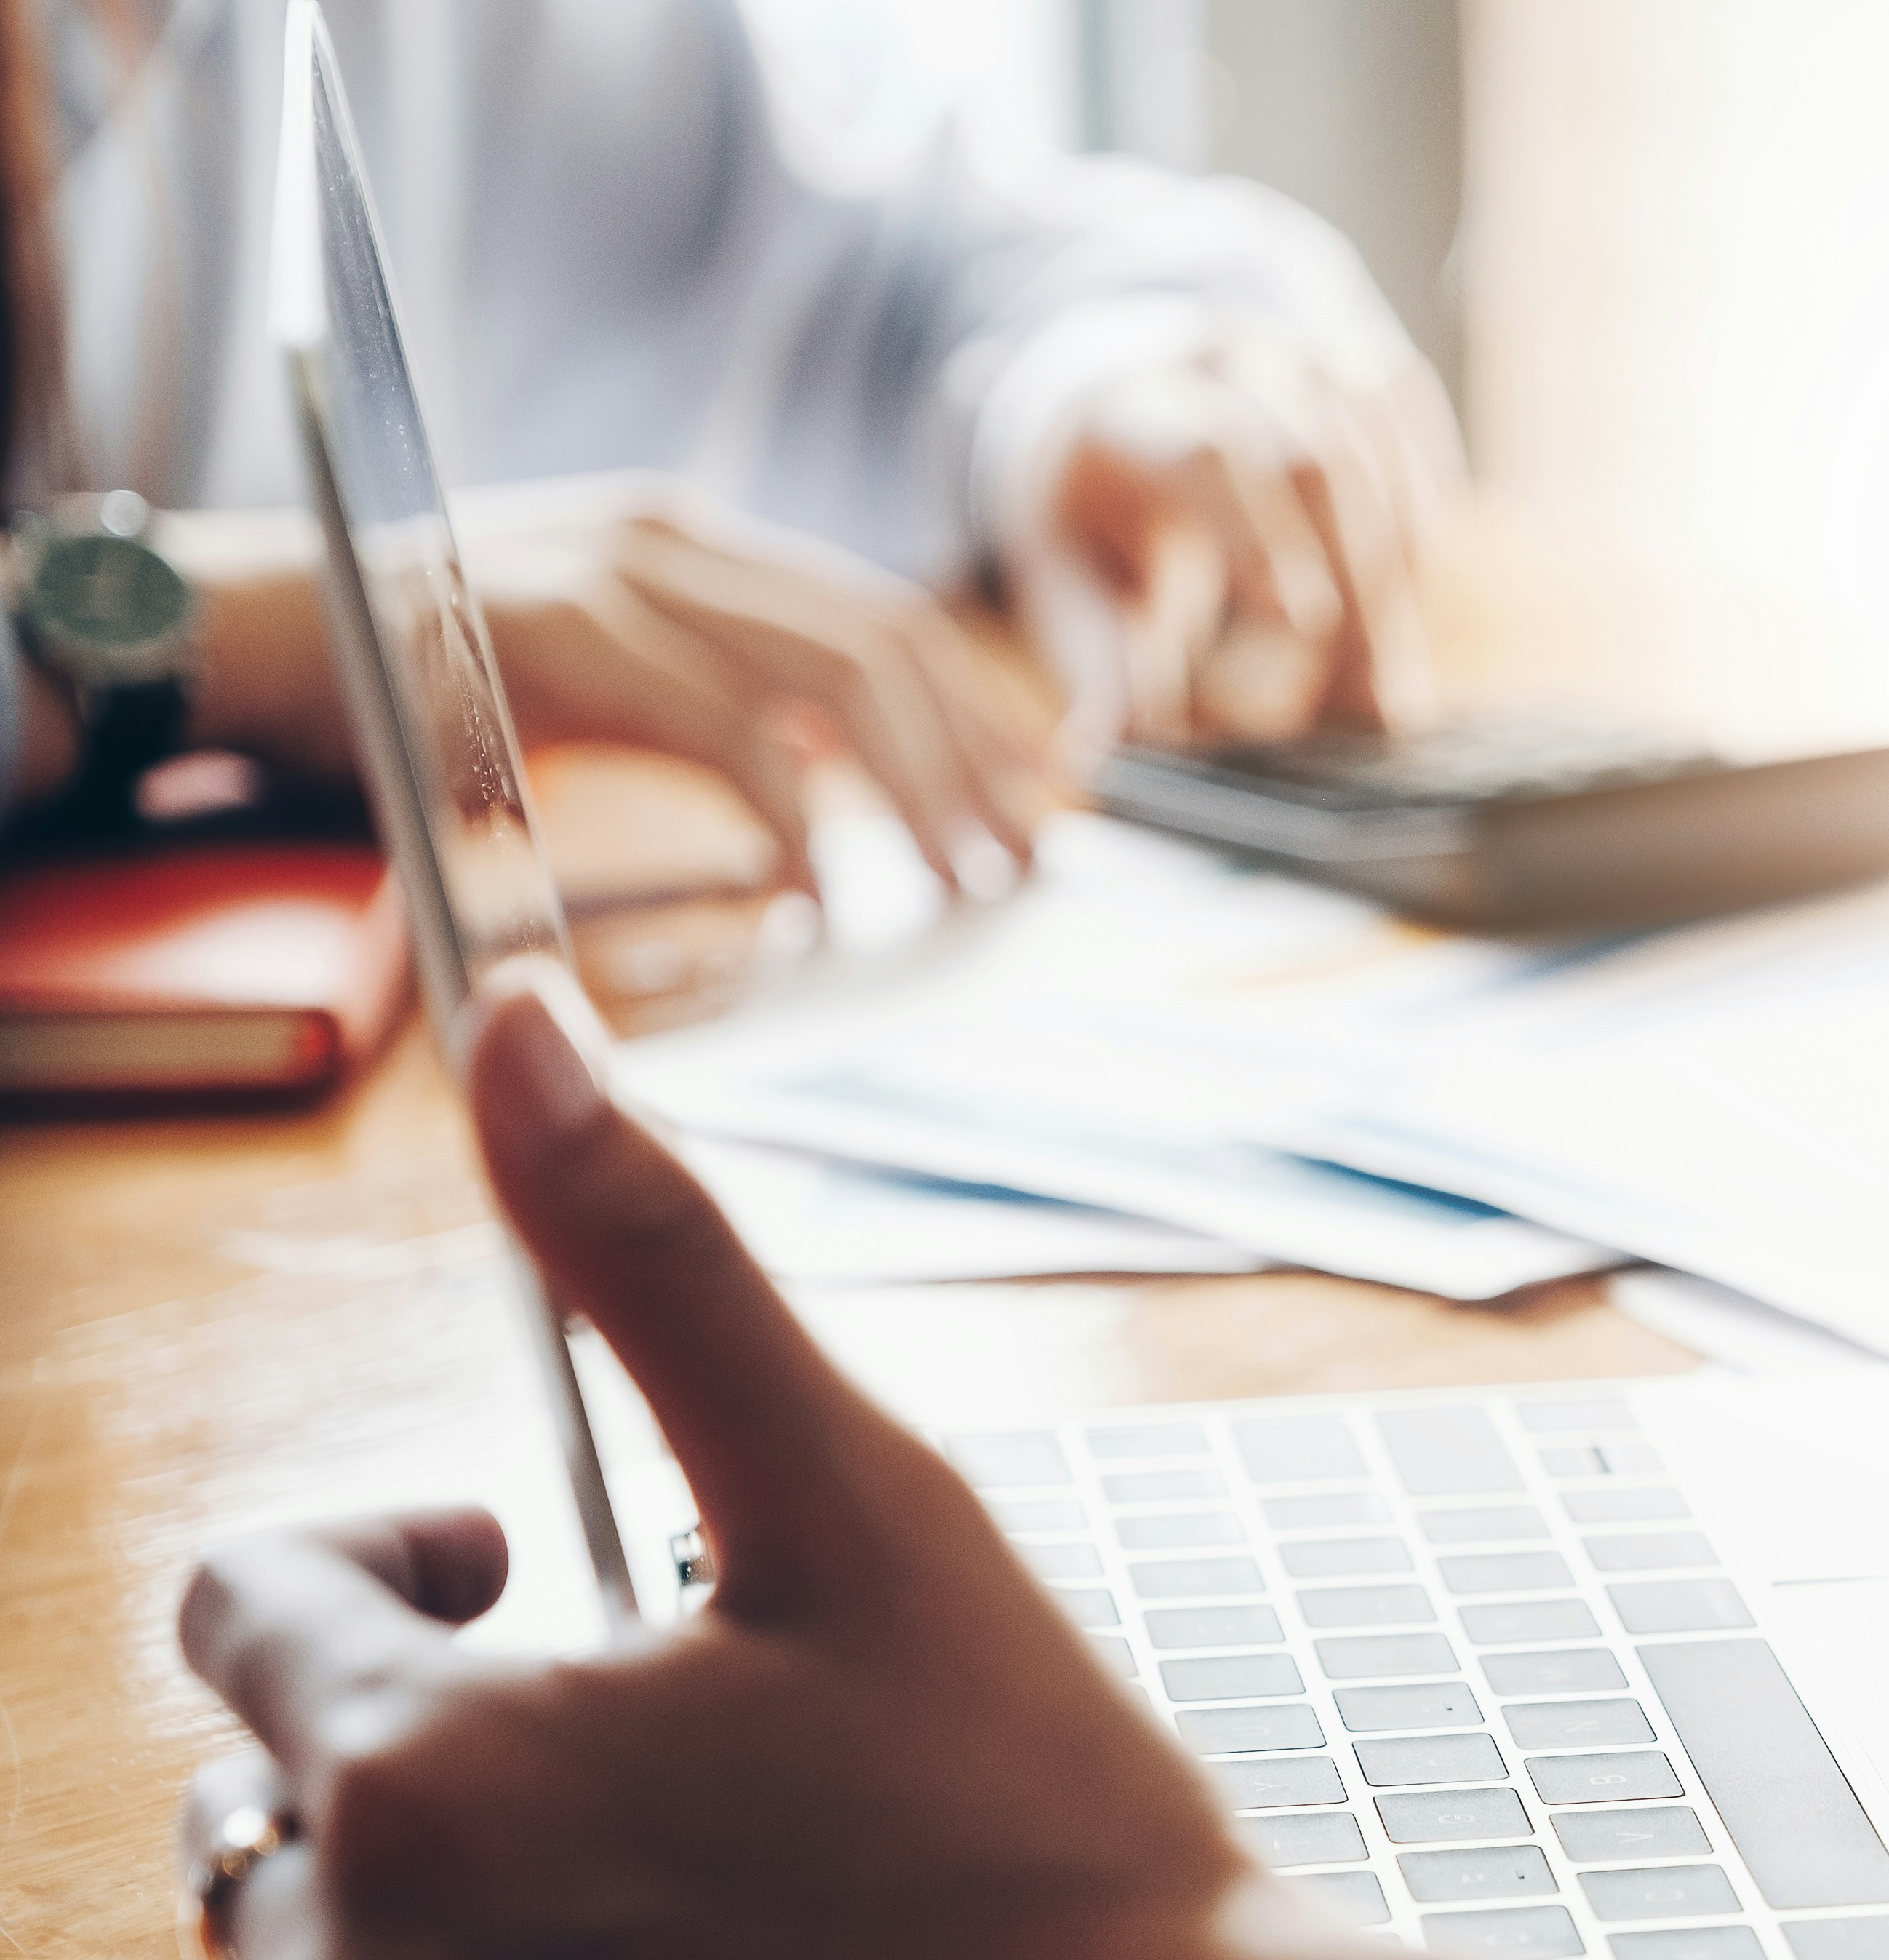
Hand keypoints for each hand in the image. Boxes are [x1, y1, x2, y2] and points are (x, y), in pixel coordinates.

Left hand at [174, 967, 1862, 1959]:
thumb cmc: (1045, 1834)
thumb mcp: (863, 1514)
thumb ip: (658, 1266)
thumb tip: (511, 1023)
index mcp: (425, 1772)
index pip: (255, 1602)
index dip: (400, 1559)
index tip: (535, 1571)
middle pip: (282, 1809)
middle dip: (433, 1751)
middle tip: (670, 1755)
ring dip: (462, 1921)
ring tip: (705, 1915)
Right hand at [457, 479, 1049, 892]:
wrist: (232, 639)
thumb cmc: (410, 686)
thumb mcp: (598, 692)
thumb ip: (715, 710)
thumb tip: (837, 782)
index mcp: (694, 548)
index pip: (886, 619)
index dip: (982, 712)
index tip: (1045, 801)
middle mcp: (671, 535)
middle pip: (888, 640)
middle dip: (979, 758)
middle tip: (1029, 864)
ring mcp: (615, 570)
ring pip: (834, 671)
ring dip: (919, 786)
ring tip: (960, 881)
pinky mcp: (556, 630)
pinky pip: (724, 723)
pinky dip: (793, 812)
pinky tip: (822, 884)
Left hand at [1001, 322, 1453, 754]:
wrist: (1119, 391)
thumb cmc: (1089, 508)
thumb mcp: (1065, 583)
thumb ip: (1096, 665)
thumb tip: (1106, 755)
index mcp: (1131, 404)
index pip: (1209, 453)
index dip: (1263, 537)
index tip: (1306, 628)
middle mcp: (1226, 356)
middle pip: (1318, 457)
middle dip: (1353, 584)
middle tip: (1367, 706)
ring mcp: (1307, 352)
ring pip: (1382, 456)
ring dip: (1395, 574)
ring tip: (1385, 687)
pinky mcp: (1367, 371)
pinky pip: (1419, 452)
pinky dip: (1421, 533)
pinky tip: (1401, 609)